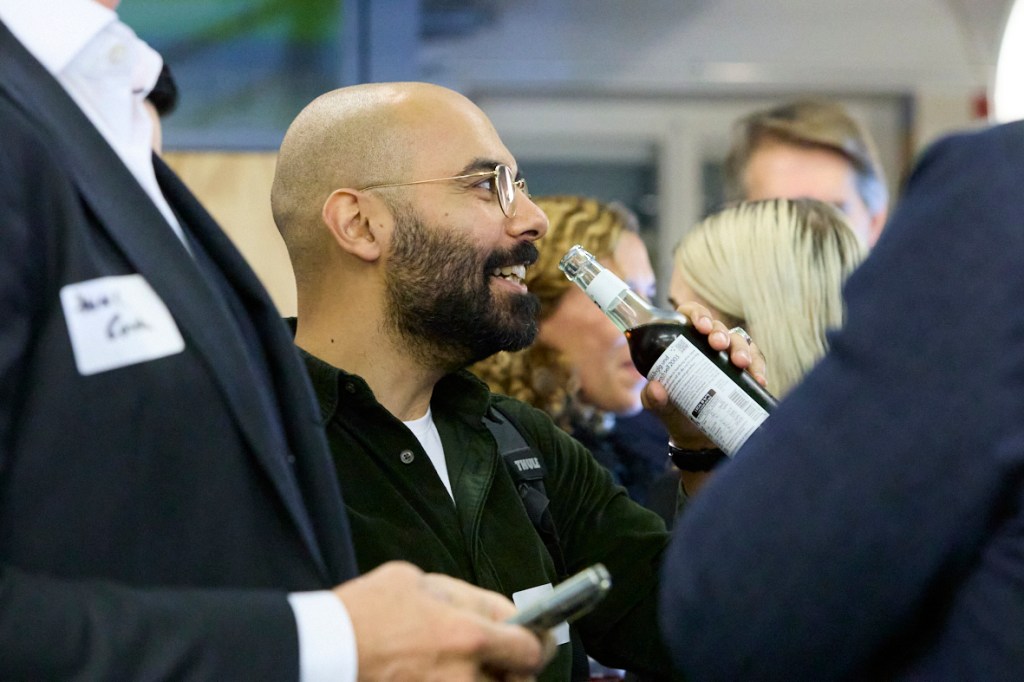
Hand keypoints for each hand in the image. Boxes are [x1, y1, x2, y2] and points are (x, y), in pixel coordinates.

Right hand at [335, 561, 553, 680]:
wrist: (322, 651)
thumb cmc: (365, 612)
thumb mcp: (419, 581)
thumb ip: (465, 597)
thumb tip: (499, 612)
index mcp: (468, 637)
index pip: (532, 650)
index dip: (539, 642)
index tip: (538, 637)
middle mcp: (465, 677)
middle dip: (512, 667)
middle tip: (500, 653)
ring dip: (486, 678)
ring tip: (462, 662)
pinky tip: (438, 671)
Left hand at [640, 301, 766, 447]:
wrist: (694, 435)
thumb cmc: (673, 409)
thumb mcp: (657, 404)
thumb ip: (651, 397)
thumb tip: (656, 389)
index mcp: (683, 342)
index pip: (690, 315)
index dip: (697, 314)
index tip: (700, 326)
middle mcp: (706, 345)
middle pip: (717, 327)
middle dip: (720, 332)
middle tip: (718, 345)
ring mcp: (727, 358)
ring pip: (739, 341)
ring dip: (741, 349)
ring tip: (741, 363)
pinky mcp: (744, 373)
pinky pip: (756, 361)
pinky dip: (759, 368)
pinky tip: (758, 380)